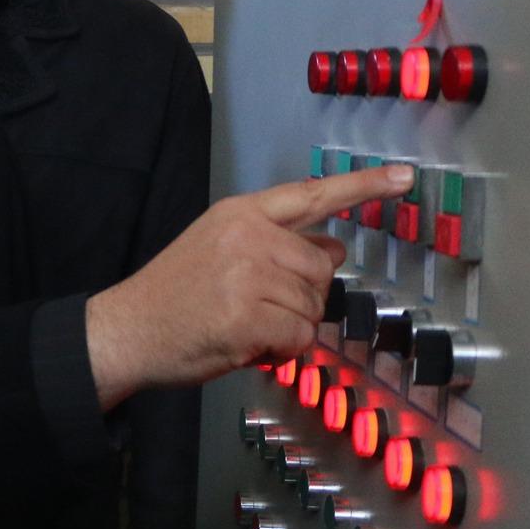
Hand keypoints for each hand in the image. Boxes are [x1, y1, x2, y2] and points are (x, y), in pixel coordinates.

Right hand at [83, 165, 411, 407]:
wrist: (125, 330)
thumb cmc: (172, 297)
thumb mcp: (218, 250)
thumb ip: (274, 244)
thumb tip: (332, 250)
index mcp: (239, 214)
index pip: (311, 195)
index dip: (362, 187)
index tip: (405, 177)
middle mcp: (248, 236)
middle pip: (321, 269)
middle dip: (300, 298)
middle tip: (253, 309)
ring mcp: (248, 275)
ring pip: (313, 307)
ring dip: (288, 328)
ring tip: (241, 327)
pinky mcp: (249, 316)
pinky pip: (300, 337)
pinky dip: (282, 351)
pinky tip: (246, 345)